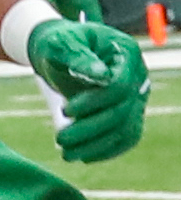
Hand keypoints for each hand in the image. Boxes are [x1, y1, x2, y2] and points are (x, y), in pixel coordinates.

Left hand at [31, 15, 150, 162]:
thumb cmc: (59, 43)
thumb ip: (78, 57)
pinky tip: (84, 156)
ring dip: (97, 146)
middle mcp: (138, 77)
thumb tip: (99, 73)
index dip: (94, 102)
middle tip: (60, 140)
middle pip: (122, 112)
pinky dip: (108, 149)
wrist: (61, 51)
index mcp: (126, 53)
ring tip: (67, 154)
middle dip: (90, 129)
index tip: (66, 110)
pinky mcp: (130, 112)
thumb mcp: (61, 44)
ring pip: (125, 129)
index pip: (119, 86)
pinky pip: (127, 136)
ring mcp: (137, 96)